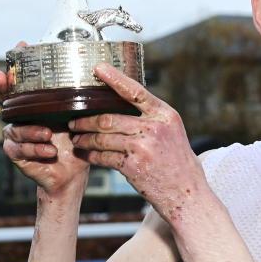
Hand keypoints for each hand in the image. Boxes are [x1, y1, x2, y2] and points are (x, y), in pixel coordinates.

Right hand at [0, 58, 88, 196]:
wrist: (73, 171)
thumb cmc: (77, 139)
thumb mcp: (81, 116)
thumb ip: (82, 100)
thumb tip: (104, 73)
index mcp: (36, 105)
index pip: (22, 82)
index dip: (19, 62)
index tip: (20, 46)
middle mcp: (22, 116)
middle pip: (5, 98)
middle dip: (3, 86)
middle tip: (3, 77)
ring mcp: (16, 134)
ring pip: (15, 128)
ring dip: (31, 130)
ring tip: (48, 134)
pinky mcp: (16, 152)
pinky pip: (20, 148)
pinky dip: (35, 149)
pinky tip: (49, 151)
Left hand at [68, 63, 204, 221]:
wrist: (186, 192)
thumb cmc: (177, 162)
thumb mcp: (172, 132)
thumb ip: (152, 118)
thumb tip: (126, 103)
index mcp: (165, 115)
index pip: (136, 91)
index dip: (115, 79)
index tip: (98, 69)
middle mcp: (154, 128)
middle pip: (110, 117)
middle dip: (87, 120)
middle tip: (74, 121)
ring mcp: (143, 147)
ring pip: (103, 137)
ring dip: (85, 137)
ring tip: (76, 137)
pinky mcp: (133, 166)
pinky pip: (104, 156)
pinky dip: (91, 155)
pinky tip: (86, 154)